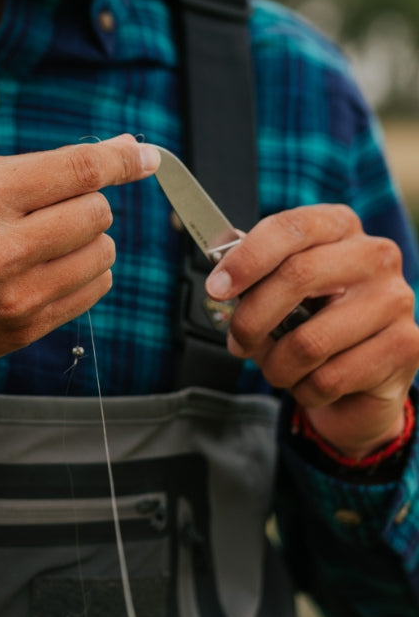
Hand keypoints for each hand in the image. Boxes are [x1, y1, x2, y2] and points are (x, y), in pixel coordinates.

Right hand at [0, 134, 159, 375]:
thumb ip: (42, 166)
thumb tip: (123, 151)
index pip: (79, 170)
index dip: (122, 160)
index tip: (145, 157)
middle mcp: (2, 247)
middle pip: (97, 212)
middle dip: (83, 202)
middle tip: (47, 208)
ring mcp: (16, 295)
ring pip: (103, 254)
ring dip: (84, 241)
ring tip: (41, 242)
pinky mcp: (25, 329)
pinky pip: (92, 292)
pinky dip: (80, 273)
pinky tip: (44, 269)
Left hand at [207, 205, 418, 458]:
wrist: (358, 383)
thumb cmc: (310, 323)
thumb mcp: (276, 289)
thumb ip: (249, 272)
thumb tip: (221, 271)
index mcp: (339, 226)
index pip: (290, 228)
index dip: (247, 259)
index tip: (217, 288)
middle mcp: (374, 255)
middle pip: (296, 276)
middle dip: (252, 318)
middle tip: (237, 341)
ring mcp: (396, 300)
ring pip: (309, 340)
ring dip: (277, 365)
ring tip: (278, 368)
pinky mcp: (407, 346)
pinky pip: (330, 377)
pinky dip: (306, 389)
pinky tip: (312, 383)